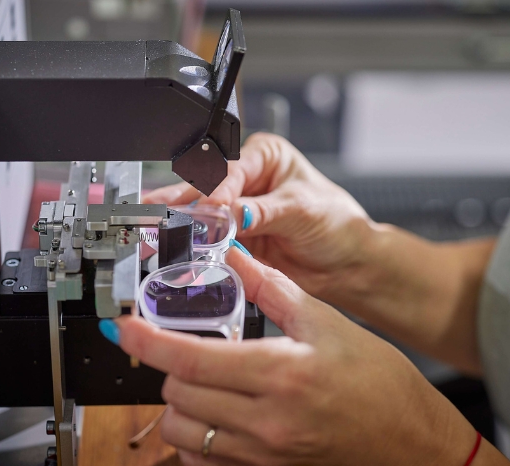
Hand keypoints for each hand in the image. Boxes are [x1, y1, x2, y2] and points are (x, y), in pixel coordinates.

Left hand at [109, 249, 475, 465]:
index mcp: (282, 372)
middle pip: (178, 392)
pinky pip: (198, 460)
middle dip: (171, 362)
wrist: (404, 439)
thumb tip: (234, 257)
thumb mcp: (327, 321)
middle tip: (187, 342)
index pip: (193, 361)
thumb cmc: (377, 382)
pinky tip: (212, 412)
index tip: (124, 326)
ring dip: (178, 399)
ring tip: (202, 378)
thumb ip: (271, 287)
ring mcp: (261, 448)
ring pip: (180, 429)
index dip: (148, 342)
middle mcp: (266, 417)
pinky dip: (191, 435)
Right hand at [144, 133, 375, 300]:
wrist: (348, 265)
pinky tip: (178, 245)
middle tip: (164, 211)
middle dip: (186, 201)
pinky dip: (195, 245)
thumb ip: (262, 211)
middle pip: (208, 187)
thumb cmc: (338, 224)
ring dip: (184, 223)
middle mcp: (247, 180)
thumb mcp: (301, 209)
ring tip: (162, 227)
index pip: (232, 168)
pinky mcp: (234, 240)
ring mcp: (238, 211)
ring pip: (202, 214)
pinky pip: (209, 241)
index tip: (209, 206)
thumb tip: (229, 213)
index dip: (217, 188)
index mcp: (264, 156)